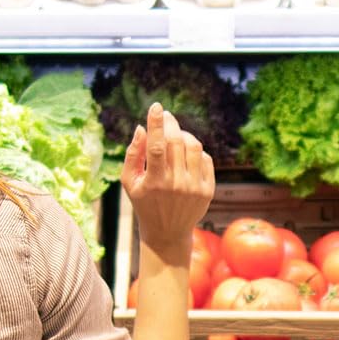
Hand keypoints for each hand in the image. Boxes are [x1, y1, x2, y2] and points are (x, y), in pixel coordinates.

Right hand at [123, 102, 212, 263]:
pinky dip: (196, 150)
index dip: (156, 124)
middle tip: (165, 117)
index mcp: (154, 182)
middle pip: (176, 142)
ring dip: (184, 135)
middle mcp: (176, 184)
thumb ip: (133, 154)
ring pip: (194, 146)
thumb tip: (142, 128)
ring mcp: (195, 187)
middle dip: (170, 124)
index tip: (156, 107)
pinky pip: (205, 158)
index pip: (156, 147)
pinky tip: (186, 153)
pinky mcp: (208, 190)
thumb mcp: (130, 182)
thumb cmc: (144, 203)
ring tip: (175, 136)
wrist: (167, 232)